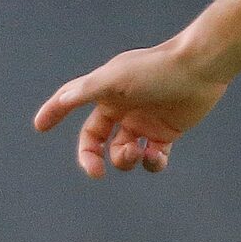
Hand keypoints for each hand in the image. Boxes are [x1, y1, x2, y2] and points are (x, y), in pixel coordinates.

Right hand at [35, 43, 229, 177]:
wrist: (201, 68)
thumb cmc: (156, 70)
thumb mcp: (116, 79)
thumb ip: (87, 90)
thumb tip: (62, 100)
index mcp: (105, 91)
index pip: (71, 102)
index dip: (54, 112)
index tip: (40, 126)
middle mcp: (122, 107)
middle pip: (95, 140)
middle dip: (91, 159)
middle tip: (96, 173)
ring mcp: (143, 121)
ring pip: (122, 153)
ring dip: (125, 160)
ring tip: (137, 151)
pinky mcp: (166, 132)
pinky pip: (151, 158)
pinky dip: (151, 162)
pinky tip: (155, 155)